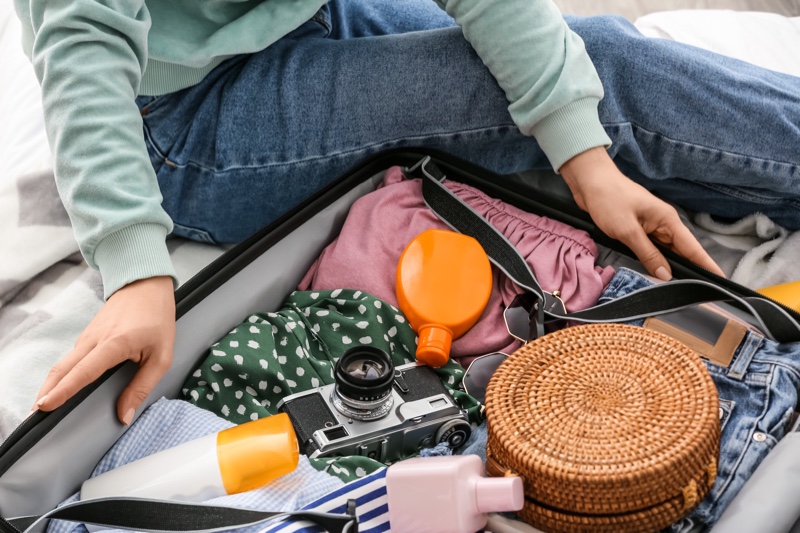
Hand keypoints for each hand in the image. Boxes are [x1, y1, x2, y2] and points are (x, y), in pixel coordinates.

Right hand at [35, 276, 174, 424]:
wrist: (145, 285)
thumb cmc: (156, 319)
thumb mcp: (161, 356)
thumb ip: (142, 386)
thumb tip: (125, 415)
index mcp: (113, 344)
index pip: (83, 372)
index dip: (63, 391)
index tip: (45, 406)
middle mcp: (93, 340)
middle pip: (62, 370)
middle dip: (46, 393)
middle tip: (34, 416)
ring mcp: (87, 336)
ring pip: (63, 364)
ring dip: (51, 385)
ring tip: (43, 407)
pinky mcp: (87, 336)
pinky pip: (71, 359)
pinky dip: (62, 375)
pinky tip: (60, 388)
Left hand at [560, 147, 724, 279]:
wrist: (590, 182)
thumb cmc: (609, 200)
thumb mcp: (628, 230)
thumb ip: (648, 254)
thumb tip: (666, 275)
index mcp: (667, 220)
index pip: (692, 248)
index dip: (706, 265)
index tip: (721, 280)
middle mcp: (663, 224)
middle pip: (681, 252)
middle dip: (689, 271)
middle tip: (699, 293)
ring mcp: (650, 227)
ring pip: (666, 252)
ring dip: (670, 267)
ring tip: (681, 289)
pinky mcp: (637, 229)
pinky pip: (652, 249)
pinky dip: (655, 260)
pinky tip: (656, 273)